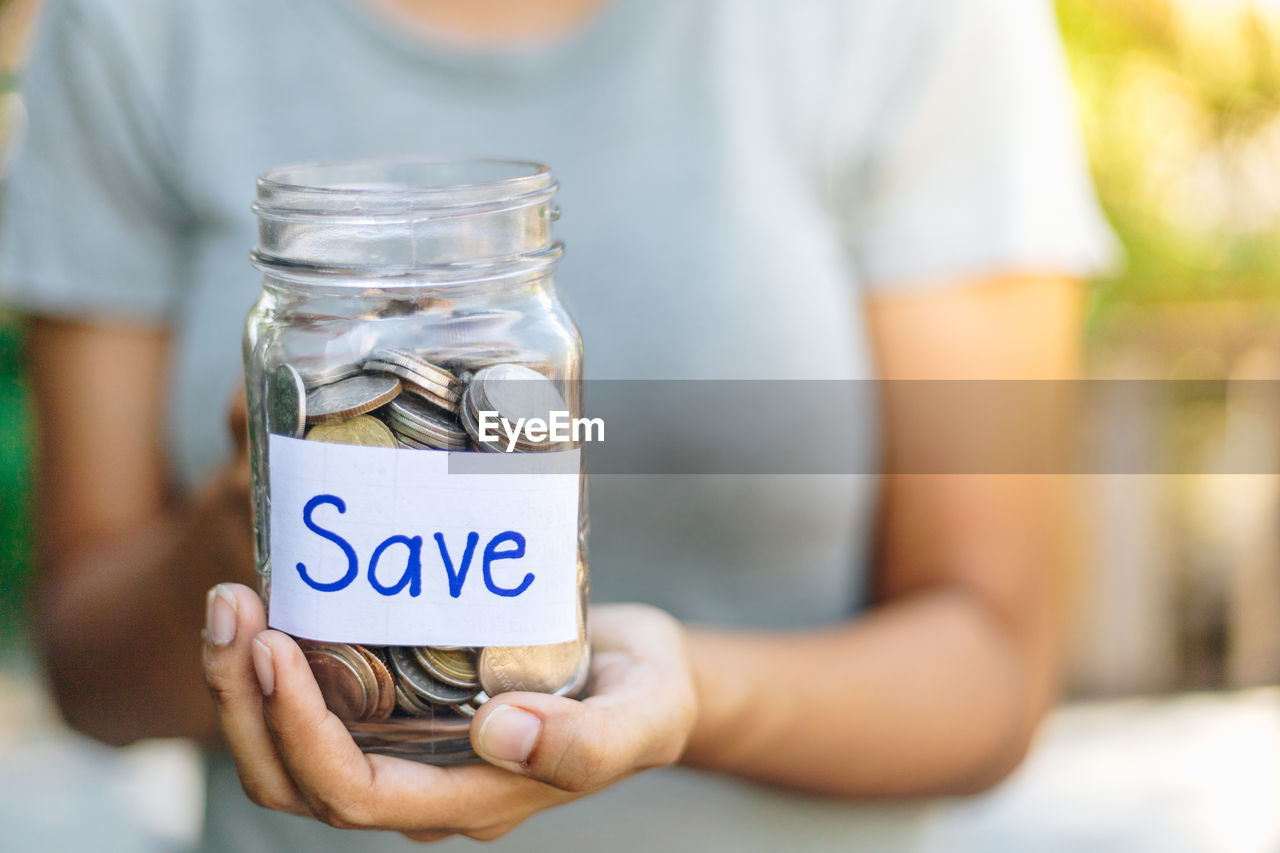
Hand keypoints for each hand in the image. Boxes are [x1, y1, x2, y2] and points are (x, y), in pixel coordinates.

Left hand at [202, 589, 697, 841]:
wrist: (645, 677)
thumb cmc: (647, 695)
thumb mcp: (644, 713)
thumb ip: (588, 741)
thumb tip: (502, 736)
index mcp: (470, 800)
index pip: (354, 793)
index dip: (300, 733)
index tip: (276, 647)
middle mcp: (422, 785)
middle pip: (296, 781)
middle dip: (243, 704)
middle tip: (231, 607)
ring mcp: (407, 750)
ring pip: (291, 749)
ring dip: (243, 685)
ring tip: (233, 600)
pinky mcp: (402, 707)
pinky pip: (318, 705)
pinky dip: (277, 665)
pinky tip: (278, 598)